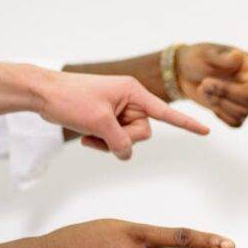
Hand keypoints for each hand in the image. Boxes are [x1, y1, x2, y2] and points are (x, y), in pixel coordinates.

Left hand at [18, 66, 208, 159]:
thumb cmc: (69, 98)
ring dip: (109, 143)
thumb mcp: (98, 123)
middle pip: (143, 133)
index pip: (166, 113)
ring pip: (129, 140)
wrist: (41, 93)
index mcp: (133, 93)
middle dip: (123, 139)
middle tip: (101, 132)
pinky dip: (102, 143)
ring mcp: (119, 110)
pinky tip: (86, 136)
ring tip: (89, 134)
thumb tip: (126, 154)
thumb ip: (120, 142)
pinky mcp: (108, 119)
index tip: (206, 131)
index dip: (187, 125)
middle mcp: (130, 100)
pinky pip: (116, 140)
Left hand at [176, 43, 247, 126]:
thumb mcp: (206, 53)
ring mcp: (246, 102)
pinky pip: (235, 123)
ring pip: (241, 113)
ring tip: (205, 88)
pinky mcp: (236, 114)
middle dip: (226, 93)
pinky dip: (220, 115)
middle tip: (206, 83)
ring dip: (219, 103)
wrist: (182, 73)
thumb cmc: (197, 58)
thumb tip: (238, 58)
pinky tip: (213, 103)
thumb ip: (222, 57)